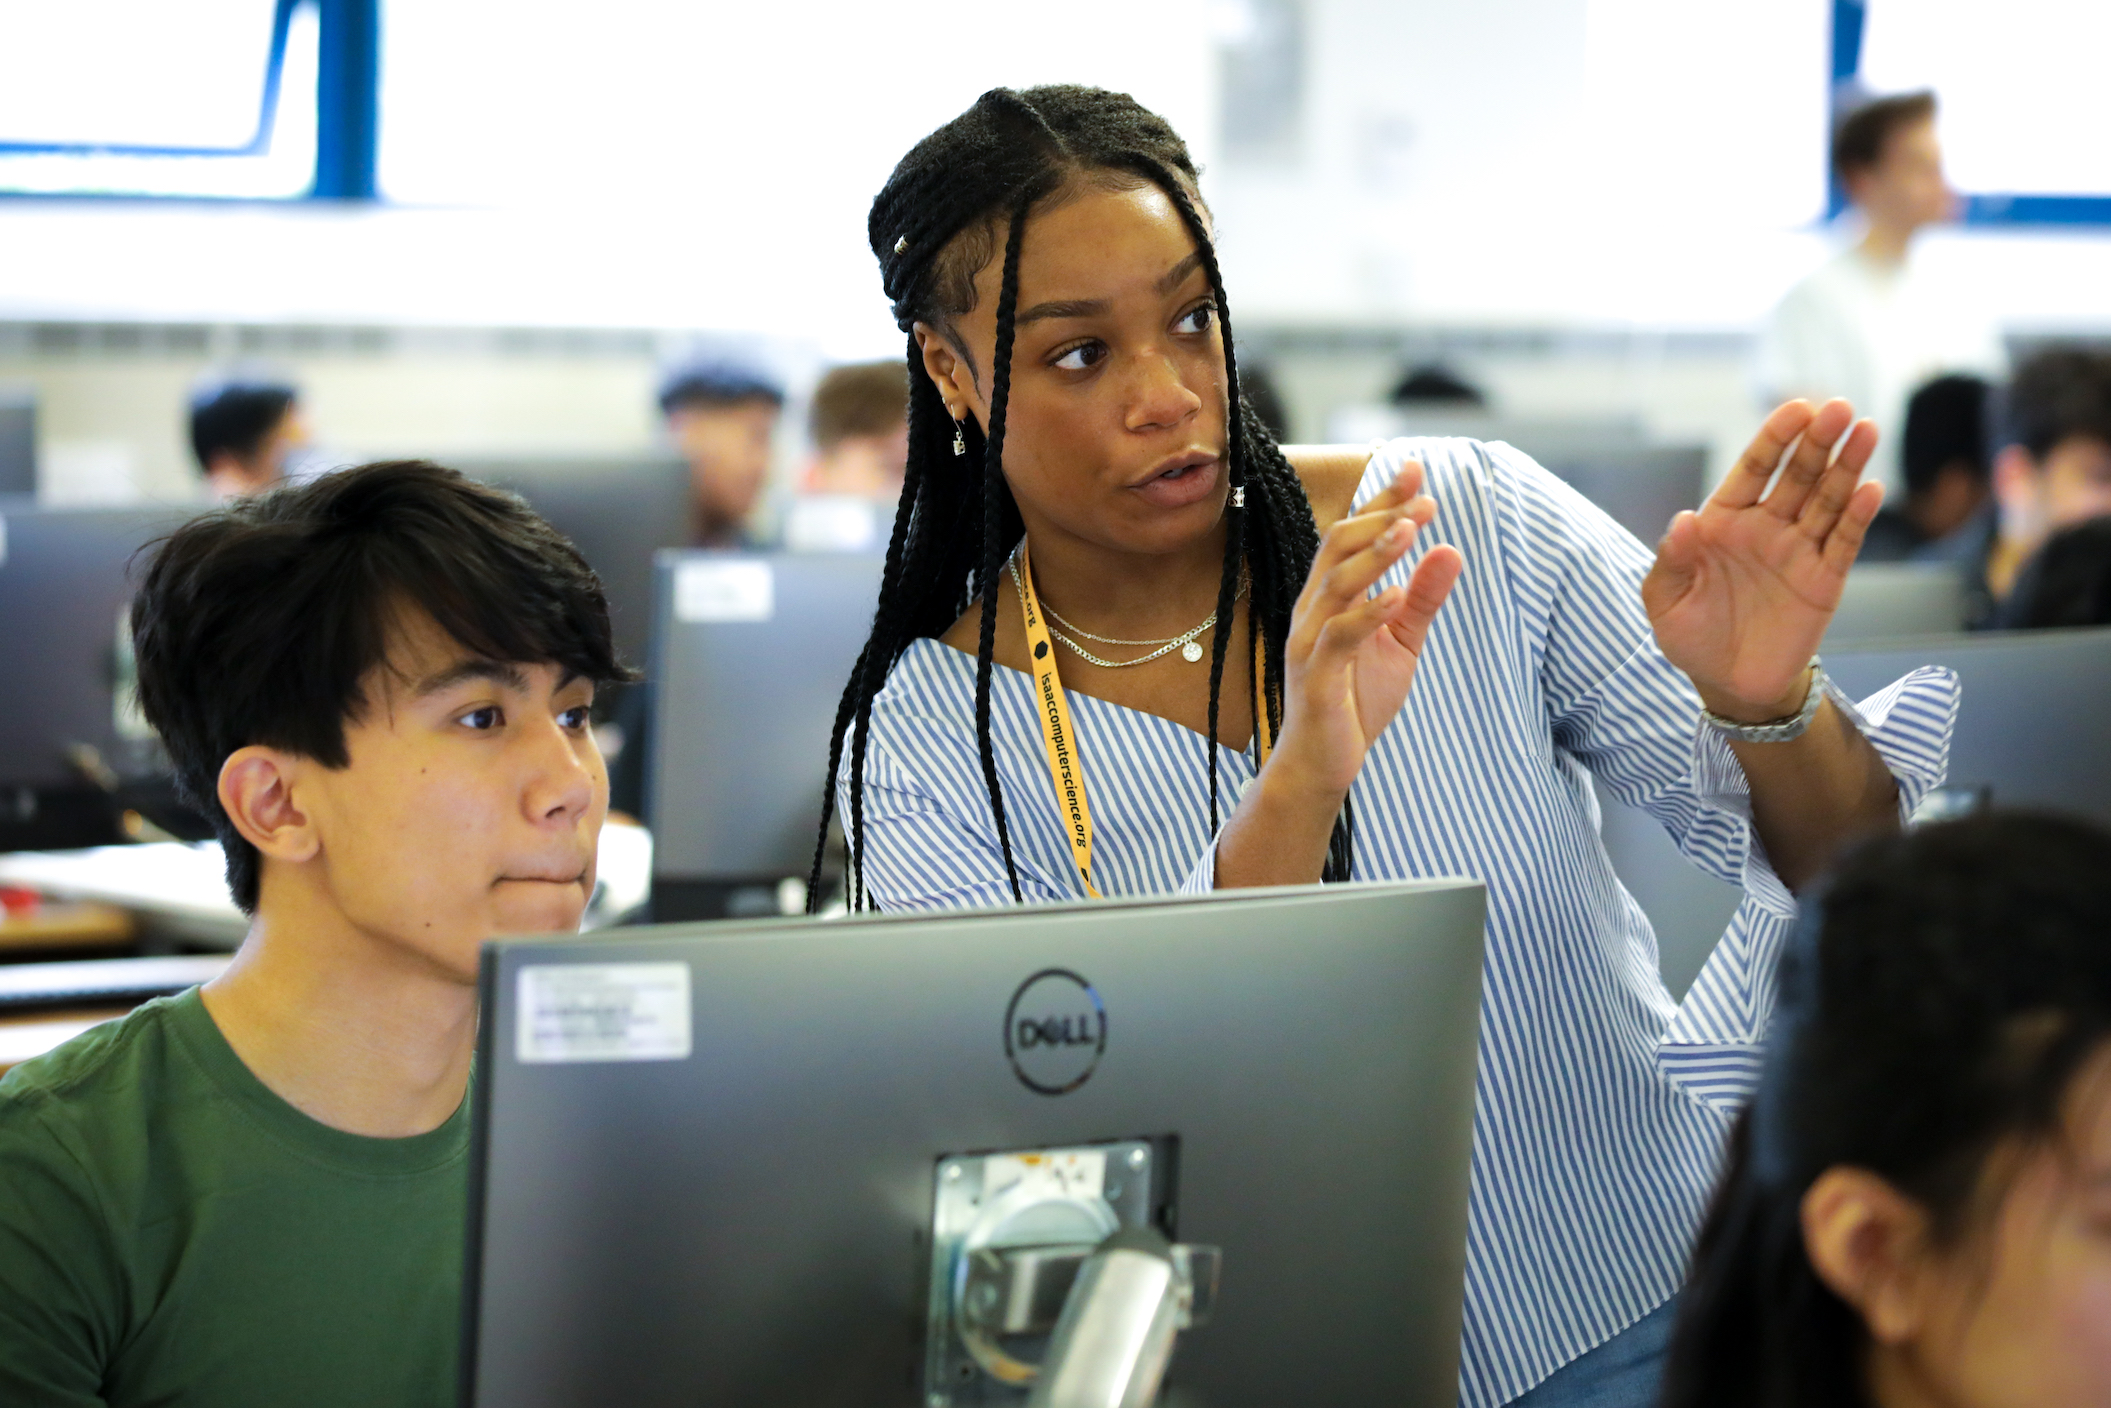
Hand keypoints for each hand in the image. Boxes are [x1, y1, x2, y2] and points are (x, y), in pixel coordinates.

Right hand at [1273, 460, 1463, 794]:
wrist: (1320, 764)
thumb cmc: (1355, 702)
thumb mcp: (1401, 644)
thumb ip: (1421, 598)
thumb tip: (1449, 549)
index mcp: (1330, 598)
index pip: (1353, 536)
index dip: (1382, 500)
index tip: (1416, 468)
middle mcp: (1312, 611)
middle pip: (1338, 546)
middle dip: (1380, 516)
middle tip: (1425, 499)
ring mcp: (1309, 641)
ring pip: (1336, 583)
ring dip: (1375, 554)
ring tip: (1411, 531)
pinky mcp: (1315, 676)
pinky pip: (1338, 635)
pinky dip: (1367, 613)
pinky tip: (1395, 596)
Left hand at [1644, 399, 1880, 719]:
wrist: (1728, 684)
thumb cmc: (1690, 636)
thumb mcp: (1665, 602)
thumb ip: (1671, 562)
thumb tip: (1683, 520)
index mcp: (1723, 521)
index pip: (1753, 469)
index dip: (1775, 438)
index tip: (1797, 409)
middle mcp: (1766, 527)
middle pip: (1797, 475)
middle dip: (1817, 442)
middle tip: (1838, 408)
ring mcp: (1799, 550)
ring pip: (1828, 499)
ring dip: (1848, 466)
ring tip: (1866, 429)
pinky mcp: (1825, 579)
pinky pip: (1844, 542)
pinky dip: (1859, 516)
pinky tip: (1871, 488)